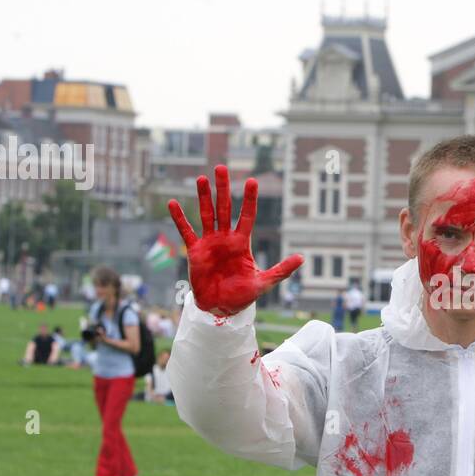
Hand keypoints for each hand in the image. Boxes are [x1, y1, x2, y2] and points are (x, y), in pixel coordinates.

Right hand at [168, 164, 303, 315]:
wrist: (221, 307)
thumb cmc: (243, 295)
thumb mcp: (264, 282)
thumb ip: (281, 270)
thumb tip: (301, 258)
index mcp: (242, 242)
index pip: (247, 216)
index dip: (249, 199)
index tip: (253, 181)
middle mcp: (225, 238)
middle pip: (225, 208)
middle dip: (224, 189)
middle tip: (222, 168)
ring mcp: (209, 243)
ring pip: (206, 214)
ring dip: (204, 197)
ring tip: (202, 178)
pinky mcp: (195, 251)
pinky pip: (186, 231)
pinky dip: (179, 218)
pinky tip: (172, 203)